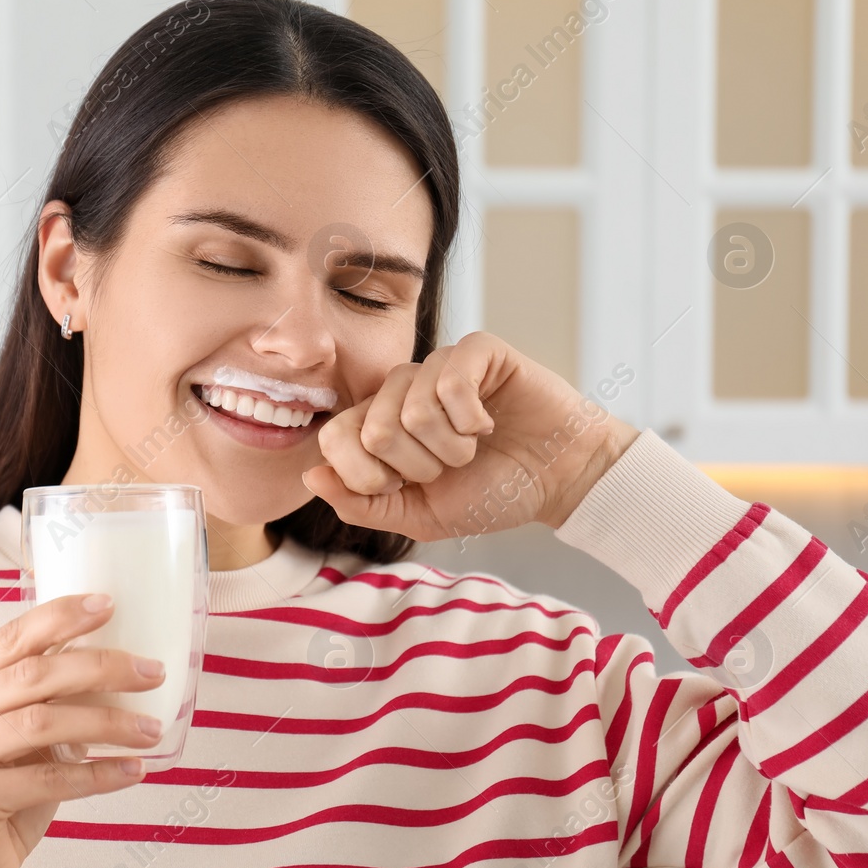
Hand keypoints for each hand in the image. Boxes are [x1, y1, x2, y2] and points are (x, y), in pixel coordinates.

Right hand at [0, 593, 166, 867]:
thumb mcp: (21, 748)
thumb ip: (49, 708)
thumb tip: (119, 672)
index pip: (11, 639)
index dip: (60, 618)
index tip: (108, 604)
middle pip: (32, 676)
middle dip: (101, 667)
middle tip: (151, 671)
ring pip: (42, 722)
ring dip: (107, 722)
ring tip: (150, 728)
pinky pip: (47, 777)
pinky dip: (98, 773)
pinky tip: (132, 771)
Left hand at [301, 331, 639, 541]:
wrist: (556, 480)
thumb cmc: (490, 493)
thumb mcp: (418, 516)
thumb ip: (361, 504)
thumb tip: (311, 476)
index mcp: (377, 425)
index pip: (334, 439)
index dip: (371, 477)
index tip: (408, 485)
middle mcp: (399, 390)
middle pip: (373, 430)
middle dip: (420, 467)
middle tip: (449, 466)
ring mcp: (435, 366)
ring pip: (413, 409)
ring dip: (452, 447)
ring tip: (473, 446)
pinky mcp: (475, 351)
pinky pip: (450, 381)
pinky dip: (472, 419)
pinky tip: (488, 422)